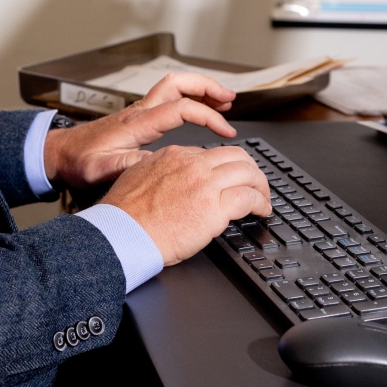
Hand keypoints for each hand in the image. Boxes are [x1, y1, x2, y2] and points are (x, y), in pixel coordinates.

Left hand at [44, 71, 237, 190]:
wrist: (60, 154)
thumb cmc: (79, 162)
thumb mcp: (103, 169)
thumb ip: (130, 165)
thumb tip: (160, 162)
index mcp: (136, 123)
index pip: (180, 108)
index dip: (207, 116)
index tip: (225, 130)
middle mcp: (139, 112)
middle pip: (178, 83)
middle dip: (207, 87)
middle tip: (230, 98)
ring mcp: (139, 112)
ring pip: (174, 87)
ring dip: (200, 90)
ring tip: (224, 100)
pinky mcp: (138, 118)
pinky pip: (168, 98)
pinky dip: (189, 99)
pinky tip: (199, 110)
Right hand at [99, 143, 271, 264]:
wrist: (123, 232)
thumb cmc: (125, 214)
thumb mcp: (138, 176)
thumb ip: (158, 171)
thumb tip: (169, 178)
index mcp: (173, 155)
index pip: (210, 153)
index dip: (224, 167)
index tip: (228, 178)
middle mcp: (191, 164)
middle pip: (235, 155)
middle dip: (250, 169)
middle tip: (255, 184)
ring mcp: (205, 183)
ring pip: (248, 172)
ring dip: (261, 186)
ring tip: (263, 198)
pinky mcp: (215, 208)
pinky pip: (249, 197)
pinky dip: (261, 203)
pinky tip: (262, 210)